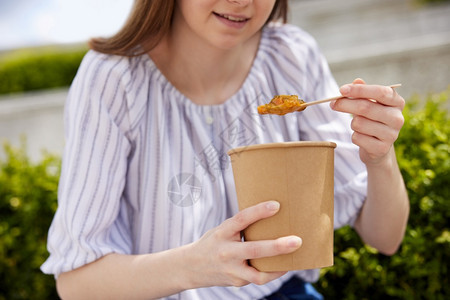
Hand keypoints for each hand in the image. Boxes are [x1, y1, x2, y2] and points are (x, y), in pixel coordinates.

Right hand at [184, 201, 301, 287]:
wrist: (191, 267)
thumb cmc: (214, 242)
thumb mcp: (222, 230)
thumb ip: (242, 226)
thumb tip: (274, 216)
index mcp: (222, 233)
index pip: (241, 219)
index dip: (259, 212)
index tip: (276, 205)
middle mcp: (226, 252)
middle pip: (254, 250)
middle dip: (277, 246)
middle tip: (297, 241)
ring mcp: (231, 270)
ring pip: (258, 274)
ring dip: (279, 268)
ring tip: (294, 259)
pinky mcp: (237, 282)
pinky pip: (259, 278)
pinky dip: (273, 272)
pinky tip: (284, 265)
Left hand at [330, 78, 404, 164]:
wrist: (378, 148)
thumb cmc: (372, 120)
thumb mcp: (369, 104)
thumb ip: (363, 92)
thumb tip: (357, 81)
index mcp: (397, 102)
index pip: (380, 92)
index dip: (359, 90)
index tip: (341, 90)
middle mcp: (397, 118)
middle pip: (365, 107)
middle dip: (345, 104)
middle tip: (333, 104)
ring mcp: (391, 134)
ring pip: (359, 123)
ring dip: (352, 124)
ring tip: (358, 125)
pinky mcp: (382, 148)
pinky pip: (357, 138)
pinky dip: (354, 136)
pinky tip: (362, 137)